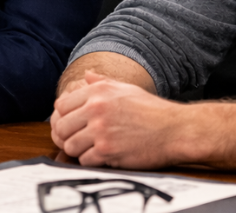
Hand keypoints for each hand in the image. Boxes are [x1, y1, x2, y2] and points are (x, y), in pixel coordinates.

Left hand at [50, 71, 202, 168]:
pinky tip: (103, 156)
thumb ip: (102, 82)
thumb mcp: (126, 89)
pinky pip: (84, 160)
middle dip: (68, 135)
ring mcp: (101, 131)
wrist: (175, 129)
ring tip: (92, 148)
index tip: (72, 124)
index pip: (60, 105)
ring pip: (70, 146)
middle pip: (61, 127)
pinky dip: (91, 161)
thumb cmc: (152, 110)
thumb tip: (87, 75)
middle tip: (79, 139)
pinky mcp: (108, 152)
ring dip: (79, 150)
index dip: (64, 117)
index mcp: (98, 91)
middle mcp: (96, 109)